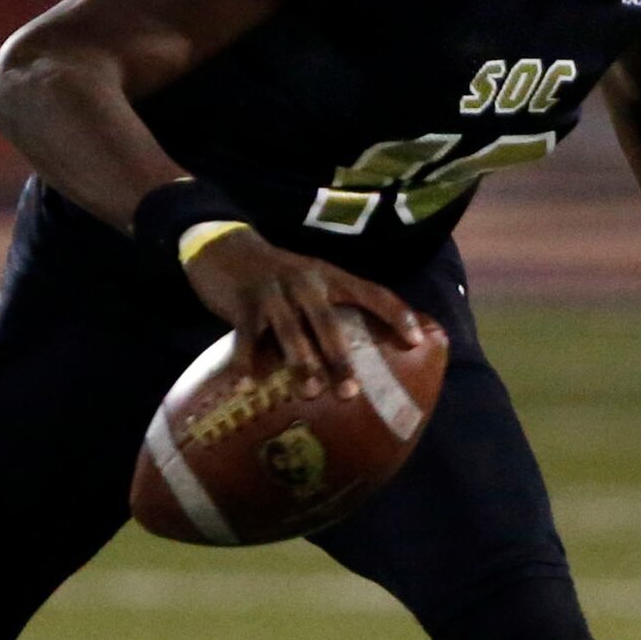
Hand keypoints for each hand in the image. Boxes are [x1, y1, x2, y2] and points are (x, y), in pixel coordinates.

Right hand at [179, 229, 425, 396]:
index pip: (372, 292)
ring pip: (291, 332)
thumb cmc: (274, 274)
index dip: (396, 315)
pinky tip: (247, 386)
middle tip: (350, 393)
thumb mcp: (307, 278)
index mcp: (328, 275)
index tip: (416, 342)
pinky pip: (245, 336)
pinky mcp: (242, 302)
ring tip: (310, 393)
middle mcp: (305, 281)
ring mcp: (273, 291)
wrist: (224, 246)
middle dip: (340, 358)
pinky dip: (245, 362)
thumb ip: (327, 306)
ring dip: (301, 364)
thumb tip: (354, 354)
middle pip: (327, 322)